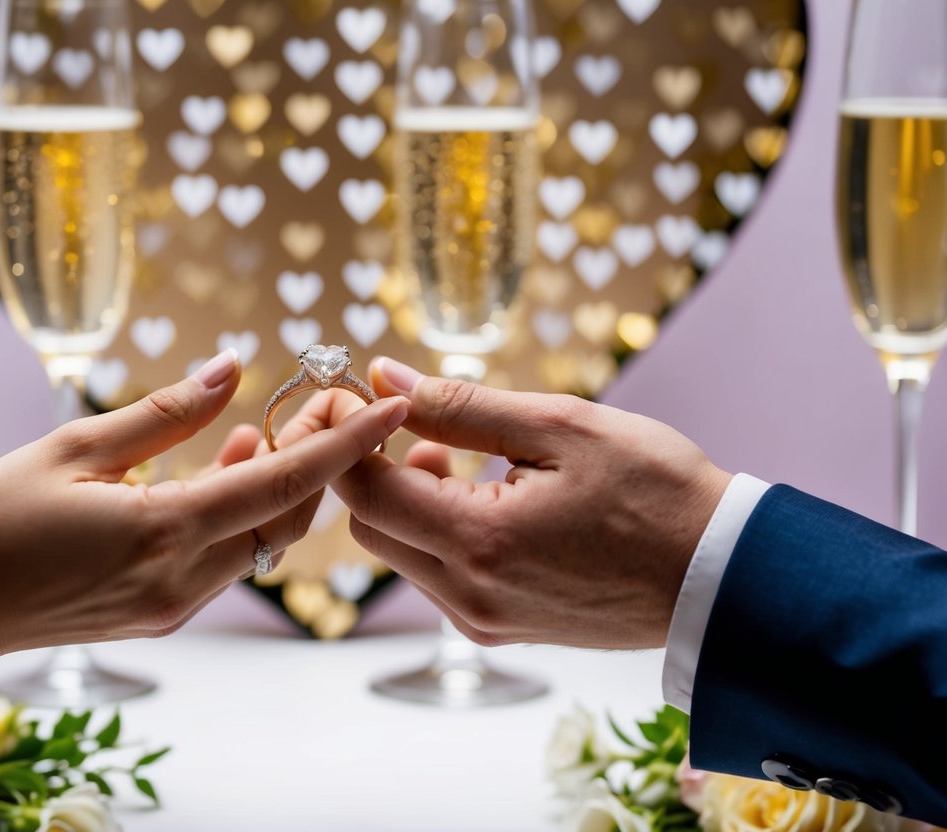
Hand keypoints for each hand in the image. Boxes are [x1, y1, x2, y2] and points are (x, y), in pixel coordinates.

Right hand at [0, 350, 408, 665]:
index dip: (346, 443)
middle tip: (323, 401)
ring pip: (266, 539)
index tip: (390, 407)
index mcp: (167, 530)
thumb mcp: (75, 447)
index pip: (285, 481)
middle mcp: (186, 577)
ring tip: (272, 425)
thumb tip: (230, 367)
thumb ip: (164, 412)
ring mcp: (179, 603)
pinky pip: (233, 557)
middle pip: (290, 515)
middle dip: (320, 457)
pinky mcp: (167, 613)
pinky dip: (248, 512)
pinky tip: (230, 468)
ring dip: (282, 484)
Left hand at [327, 357, 730, 649]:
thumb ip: (461, 405)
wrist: (724, 577)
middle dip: (379, 469)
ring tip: (468, 461)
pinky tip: (489, 501)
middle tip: (427, 427)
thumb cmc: (656, 493)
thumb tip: (387, 378)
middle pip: (371, 530)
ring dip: (411, 502)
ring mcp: (484, 621)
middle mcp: (469, 596)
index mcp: (479, 542)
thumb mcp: (561, 427)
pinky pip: (438, 578)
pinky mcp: (502, 629)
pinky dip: (440, 533)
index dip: (350, 438)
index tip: (368, 398)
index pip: (365, 494)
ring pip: (402, 555)